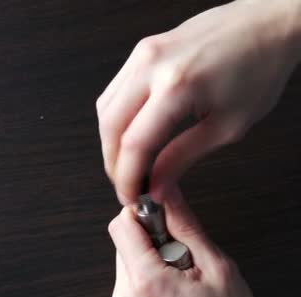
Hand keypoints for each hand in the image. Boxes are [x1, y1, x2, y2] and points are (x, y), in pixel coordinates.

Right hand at [97, 0, 300, 204]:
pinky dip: (115, 118)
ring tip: (129, 163)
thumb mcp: (227, 126)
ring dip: (111, 142)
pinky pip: (114, 90)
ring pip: (105, 108)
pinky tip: (129, 133)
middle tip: (127, 184)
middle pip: (111, 127)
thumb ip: (182, 158)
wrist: (266, 23)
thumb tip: (157, 185)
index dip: (127, 177)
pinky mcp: (142, 50)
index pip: (134, 144)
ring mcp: (143, 54)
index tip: (131, 196)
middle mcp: (152, 65)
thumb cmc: (259, 67)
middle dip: (113, 163)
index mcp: (177, 86)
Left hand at [108, 188, 258, 296]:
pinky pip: (130, 280)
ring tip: (181, 277)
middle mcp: (126, 295)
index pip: (121, 224)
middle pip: (124, 241)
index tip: (164, 219)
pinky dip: (149, 276)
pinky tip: (174, 290)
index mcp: (147, 281)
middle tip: (183, 257)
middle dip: (152, 238)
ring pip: (127, 259)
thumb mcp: (218, 269)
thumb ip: (186, 226)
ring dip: (151, 258)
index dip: (142, 214)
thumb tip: (168, 192)